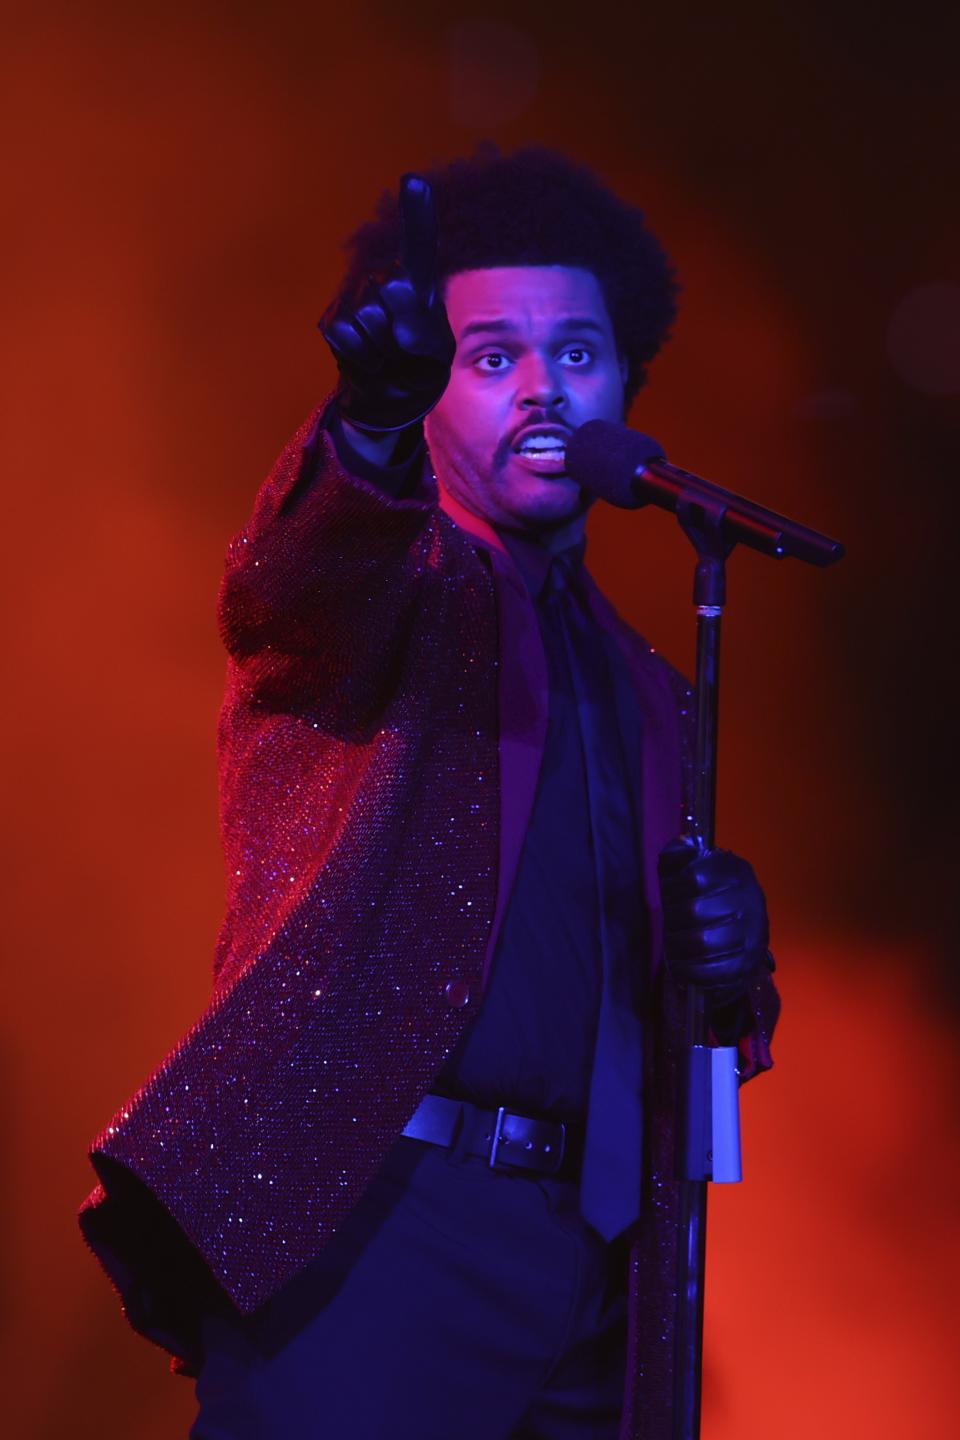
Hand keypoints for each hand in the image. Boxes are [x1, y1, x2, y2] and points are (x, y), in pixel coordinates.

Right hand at [319, 174, 455, 433]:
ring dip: (384, 351)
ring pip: (370, 319)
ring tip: (388, 360)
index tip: (413, 179)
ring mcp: (357, 303)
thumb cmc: (420, 371)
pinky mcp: (334, 324)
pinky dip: (364, 359)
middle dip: (405, 327)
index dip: (417, 213)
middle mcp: (385, 286)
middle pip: (393, 290)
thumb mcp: (437, 354)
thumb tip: (394, 311)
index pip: (419, 247)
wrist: (391, 400)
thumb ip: (424, 330)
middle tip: (406, 350)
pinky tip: (370, 364)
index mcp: (419, 288)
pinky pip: (348, 336)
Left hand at [658, 834, 771, 1018]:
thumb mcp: (693, 867)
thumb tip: (680, 844)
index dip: (673, 888)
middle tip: (670, 924)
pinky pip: (713, 970)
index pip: (694, 877)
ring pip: (702, 942)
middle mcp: (749, 899)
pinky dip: (690, 970)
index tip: (669, 894)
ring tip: (672, 943)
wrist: (744, 930)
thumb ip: (680, 854)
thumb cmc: (709, 894)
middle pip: (695, 911)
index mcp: (735, 871)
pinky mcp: (748, 962)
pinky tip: (681, 964)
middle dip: (673, 919)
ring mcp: (752, 933)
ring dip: (677, 945)